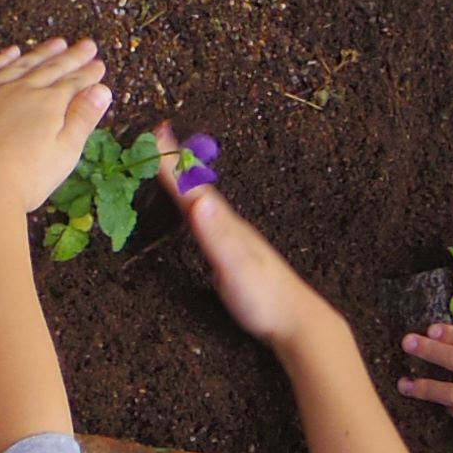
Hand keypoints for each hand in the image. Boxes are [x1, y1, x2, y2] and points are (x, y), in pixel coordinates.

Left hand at [0, 39, 107, 219]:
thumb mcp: (65, 153)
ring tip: (57, 43)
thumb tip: (102, 90)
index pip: (74, 82)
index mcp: (48, 104)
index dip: (89, 73)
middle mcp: (21, 90)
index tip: (99, 64)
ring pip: (20, 65)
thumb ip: (83, 118)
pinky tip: (10, 52)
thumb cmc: (24, 179)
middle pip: (51, 68)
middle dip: (71, 56)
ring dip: (40, 53)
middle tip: (87, 45)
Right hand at [159, 127, 340, 353]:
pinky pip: (208, 220)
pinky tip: (197, 212)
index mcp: (225, 224)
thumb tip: (198, 202)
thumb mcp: (236, 266)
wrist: (297, 321)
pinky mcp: (233, 255)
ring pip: (203, 201)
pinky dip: (195, 206)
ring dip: (185, 180)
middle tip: (158, 135)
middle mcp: (230, 225)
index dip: (172, 162)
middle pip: (197, 186)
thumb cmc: (265, 297)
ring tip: (173, 164)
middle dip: (176, 161)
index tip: (155, 131)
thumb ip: (217, 236)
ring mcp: (233, 239)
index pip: (192, 187)